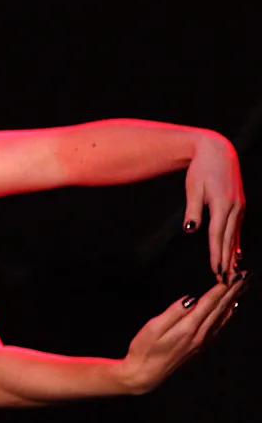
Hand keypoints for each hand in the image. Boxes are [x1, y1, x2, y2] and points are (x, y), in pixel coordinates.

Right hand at [120, 276, 245, 393]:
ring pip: (221, 318)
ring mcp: (201, 342)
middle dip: (231, 292)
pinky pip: (218, 327)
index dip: (220, 289)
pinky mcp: (198, 347)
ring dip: (231, 302)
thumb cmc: (145, 349)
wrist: (145, 374)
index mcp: (188, 328)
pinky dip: (226, 316)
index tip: (232, 276)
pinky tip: (229, 311)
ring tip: (241, 290)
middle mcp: (199, 335)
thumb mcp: (153, 328)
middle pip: (218, 310)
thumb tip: (191, 298)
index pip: (208, 304)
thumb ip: (173, 312)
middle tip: (243, 278)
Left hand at [184, 132, 244, 280]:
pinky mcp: (239, 205)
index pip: (217, 235)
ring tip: (232, 272)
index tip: (215, 270)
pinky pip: (237, 228)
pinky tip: (237, 253)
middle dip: (226, 260)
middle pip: (228, 239)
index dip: (216, 254)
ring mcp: (239, 206)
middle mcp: (234, 208)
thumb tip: (191, 230)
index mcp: (222, 205)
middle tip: (225, 280)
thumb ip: (192, 209)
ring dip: (232, 254)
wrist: (217, 150)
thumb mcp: (193, 188)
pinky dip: (236, 242)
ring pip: (234, 235)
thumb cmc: (201, 169)